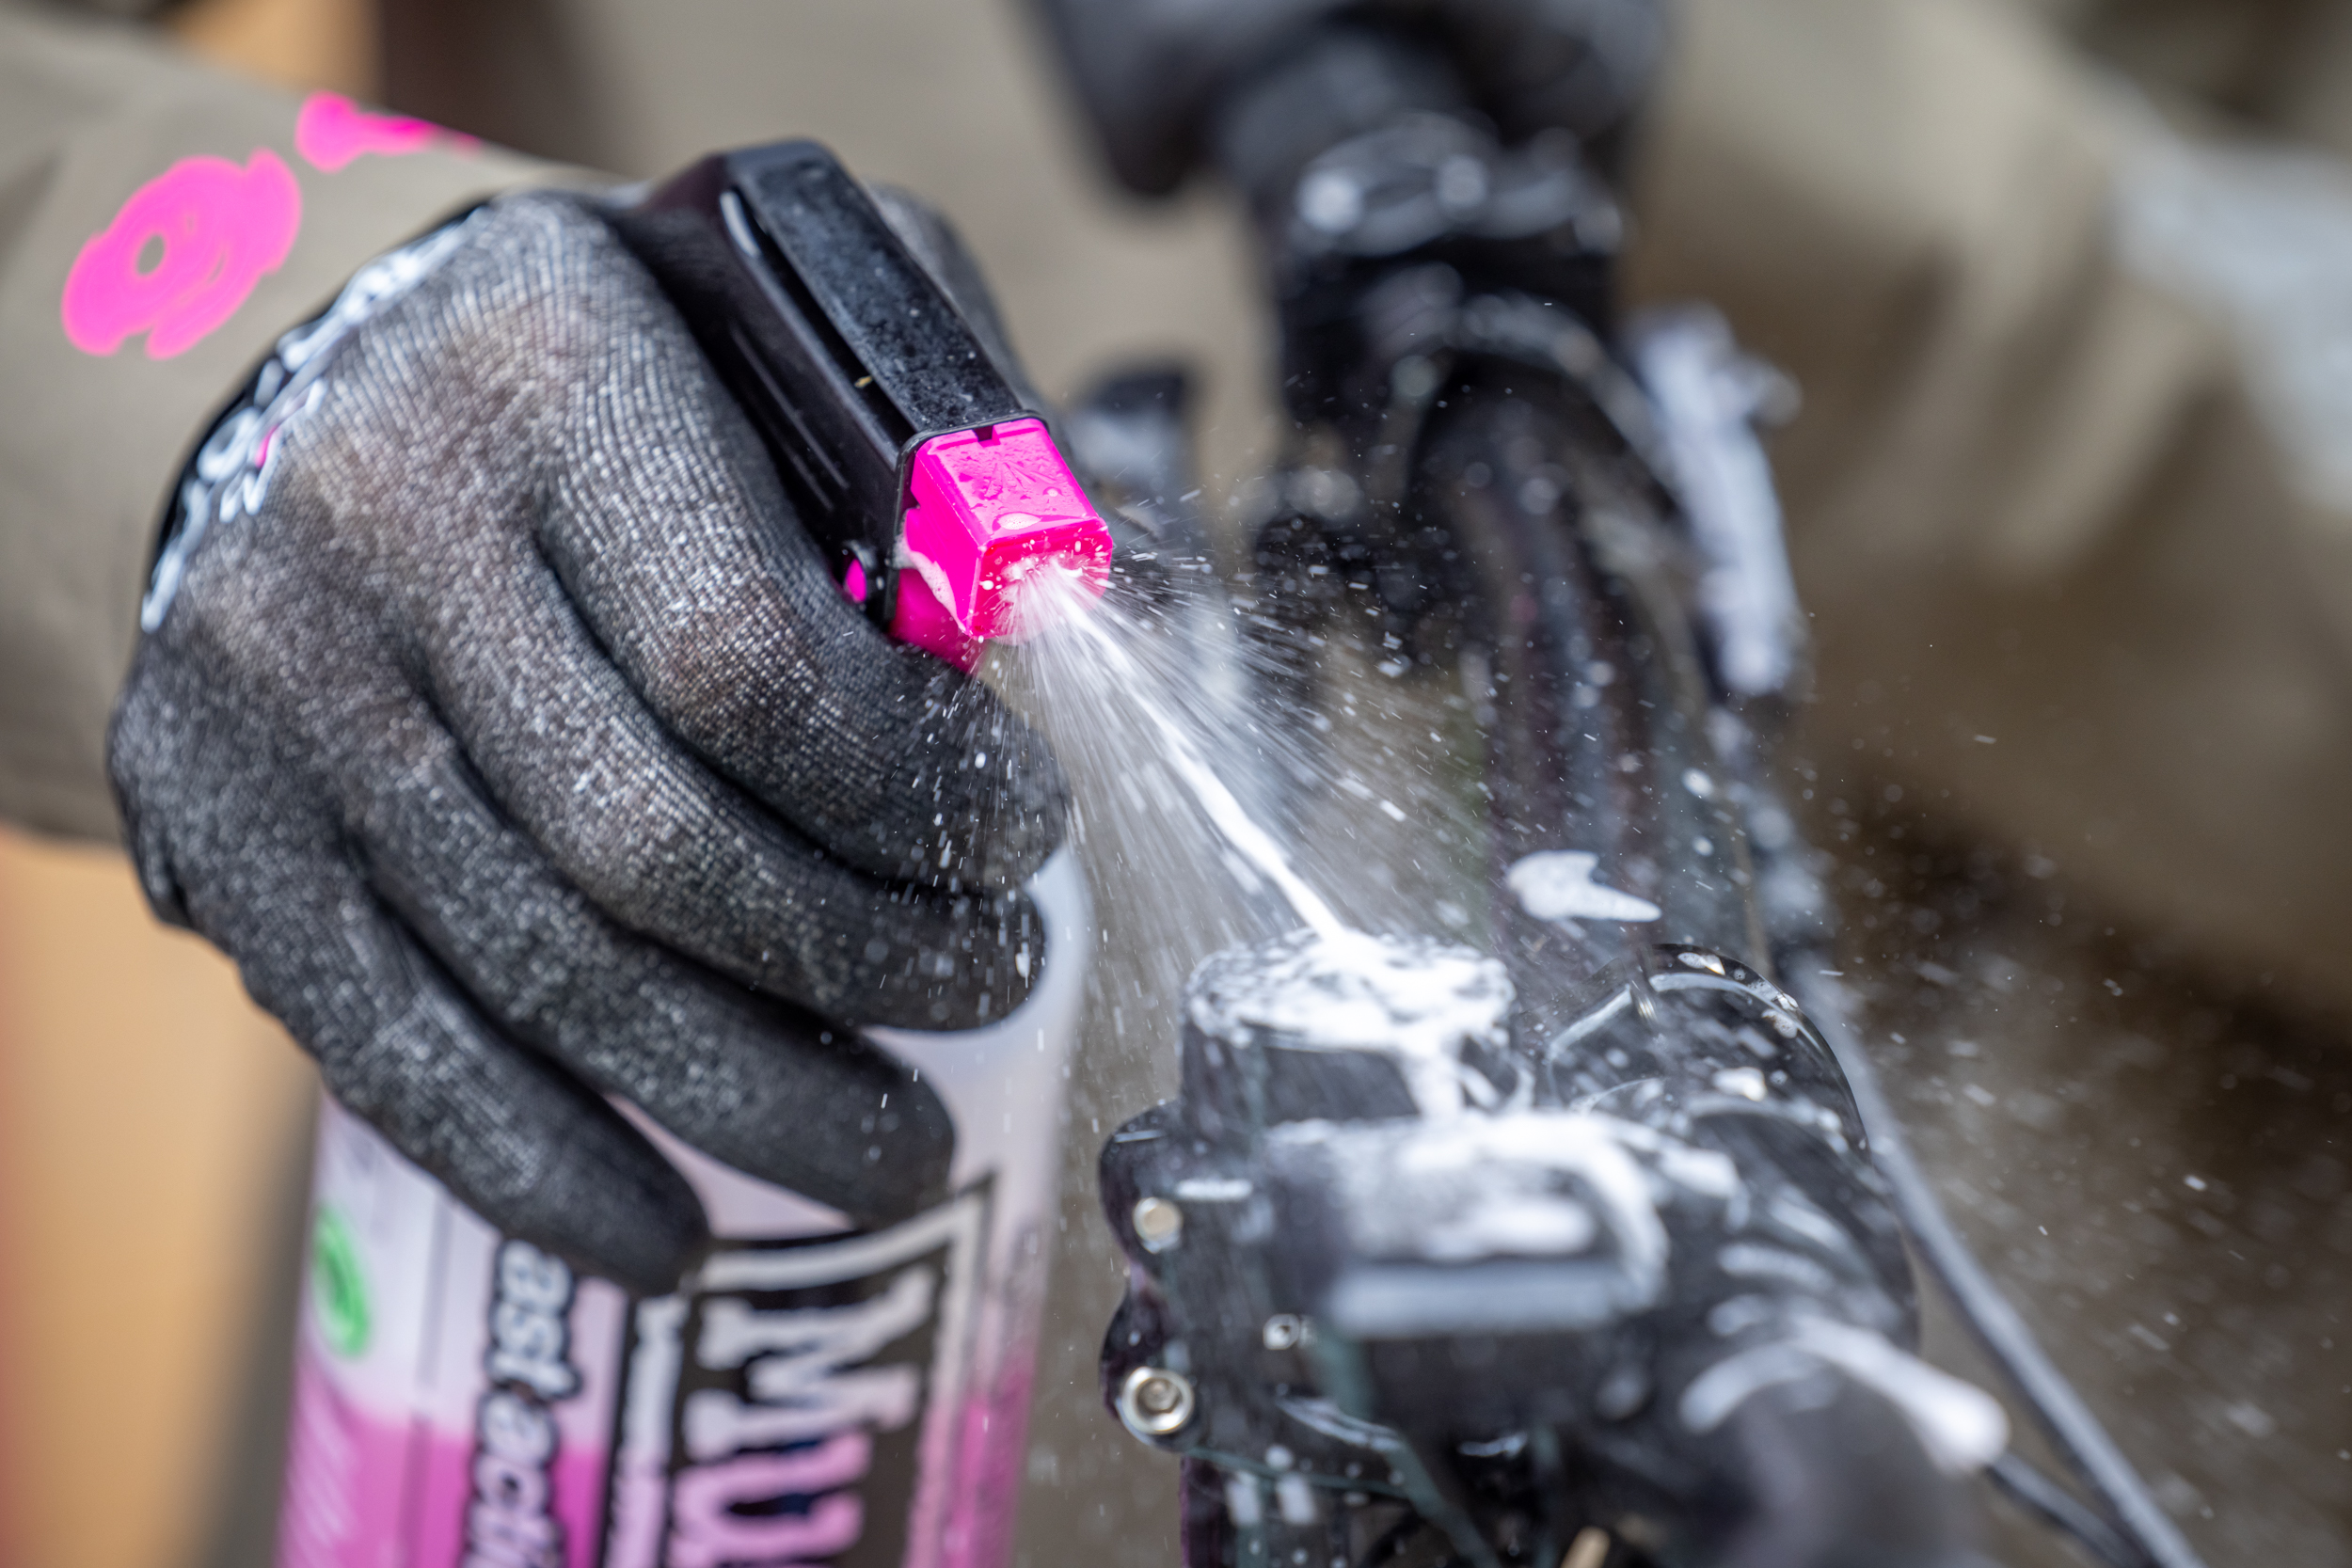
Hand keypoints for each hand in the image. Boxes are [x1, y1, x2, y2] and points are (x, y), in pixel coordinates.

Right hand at [108, 192, 1067, 1292]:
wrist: (318, 376)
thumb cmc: (620, 358)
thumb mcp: (789, 310)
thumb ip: (935, 447)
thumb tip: (1064, 635)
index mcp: (552, 372)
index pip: (749, 664)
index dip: (915, 795)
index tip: (1022, 838)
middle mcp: (384, 524)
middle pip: (655, 843)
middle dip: (867, 958)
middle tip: (993, 984)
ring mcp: (279, 687)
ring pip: (545, 969)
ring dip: (755, 1101)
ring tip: (896, 1149)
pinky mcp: (218, 818)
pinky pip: (387, 1043)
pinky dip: (544, 1167)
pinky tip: (673, 1234)